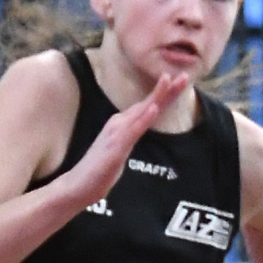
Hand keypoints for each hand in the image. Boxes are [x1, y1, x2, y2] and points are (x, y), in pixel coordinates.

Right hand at [66, 72, 188, 208]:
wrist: (77, 187)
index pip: (148, 107)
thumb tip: (138, 129)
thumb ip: (129, 137)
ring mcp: (116, 134)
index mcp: (122, 125)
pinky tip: (153, 108)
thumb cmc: (98, 171)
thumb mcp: (120, 151)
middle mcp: (119, 124)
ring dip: (156, 96)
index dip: (166, 94)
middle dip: (167, 90)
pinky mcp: (114, 148)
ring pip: (140, 112)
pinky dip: (143, 119)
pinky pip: (132, 132)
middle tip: (185, 75)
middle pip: (147, 104)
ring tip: (169, 80)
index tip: (182, 81)